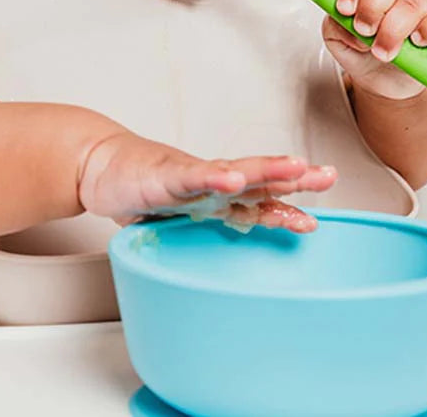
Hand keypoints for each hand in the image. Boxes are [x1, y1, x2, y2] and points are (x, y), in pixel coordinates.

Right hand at [77, 131, 336, 232]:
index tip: (314, 219)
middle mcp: (209, 181)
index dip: (286, 206)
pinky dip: (212, 177)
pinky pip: (191, 177)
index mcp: (215, 193)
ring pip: (233, 172)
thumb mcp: (179, 215)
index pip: (258, 199)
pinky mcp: (163, 176)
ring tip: (294, 168)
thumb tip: (224, 263)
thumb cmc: (140, 186)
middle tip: (327, 176)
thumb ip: (202, 228)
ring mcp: (189, 176)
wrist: (100, 164)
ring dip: (265, 170)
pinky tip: (231, 179)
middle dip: (294, 178)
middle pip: (258, 179)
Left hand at [322, 0, 426, 99]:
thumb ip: (335, 27)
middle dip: (371, 8)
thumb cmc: (361, 52)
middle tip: (364, 32)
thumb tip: (347, 25)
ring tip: (381, 52)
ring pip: (411, 3)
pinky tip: (416, 42)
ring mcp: (421, 6)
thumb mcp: (337, 40)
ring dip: (393, 30)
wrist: (383, 81)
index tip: (344, 10)